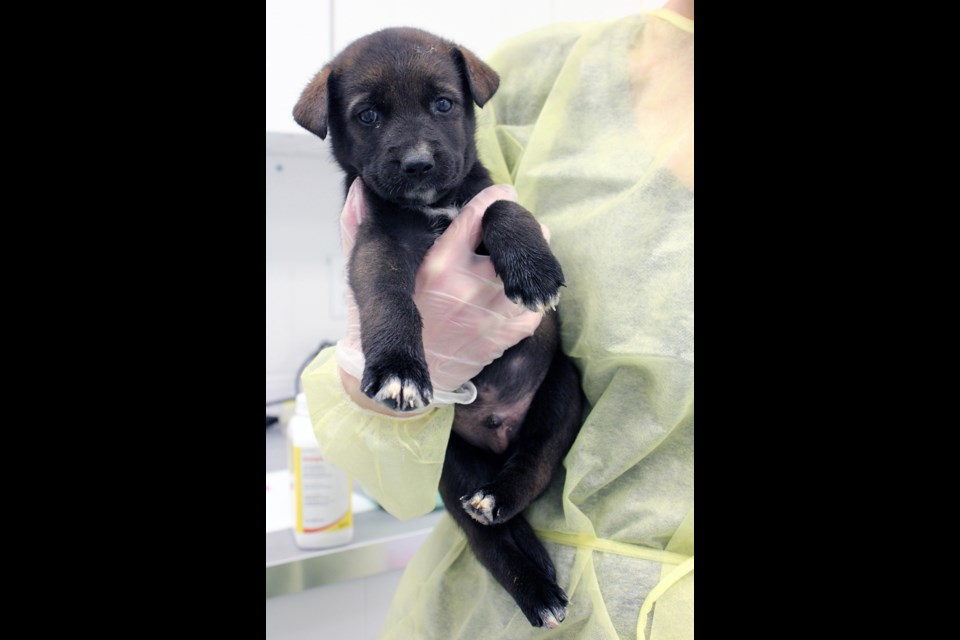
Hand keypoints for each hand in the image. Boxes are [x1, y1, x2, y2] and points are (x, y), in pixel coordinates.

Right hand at [337, 178, 545, 410]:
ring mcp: (492, 312)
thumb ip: (359, 227)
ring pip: (529, 273)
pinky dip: (532, 295)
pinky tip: (523, 289)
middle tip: (523, 224)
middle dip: (520, 229)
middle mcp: (469, 286)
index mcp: (439, 265)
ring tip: (531, 252)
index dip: (494, 199)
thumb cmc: (383, 321)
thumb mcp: (364, 272)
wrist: (402, 381)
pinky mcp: (506, 336)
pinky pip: (533, 307)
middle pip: (512, 243)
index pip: (477, 217)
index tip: (503, 193)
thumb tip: (361, 189)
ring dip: (532, 261)